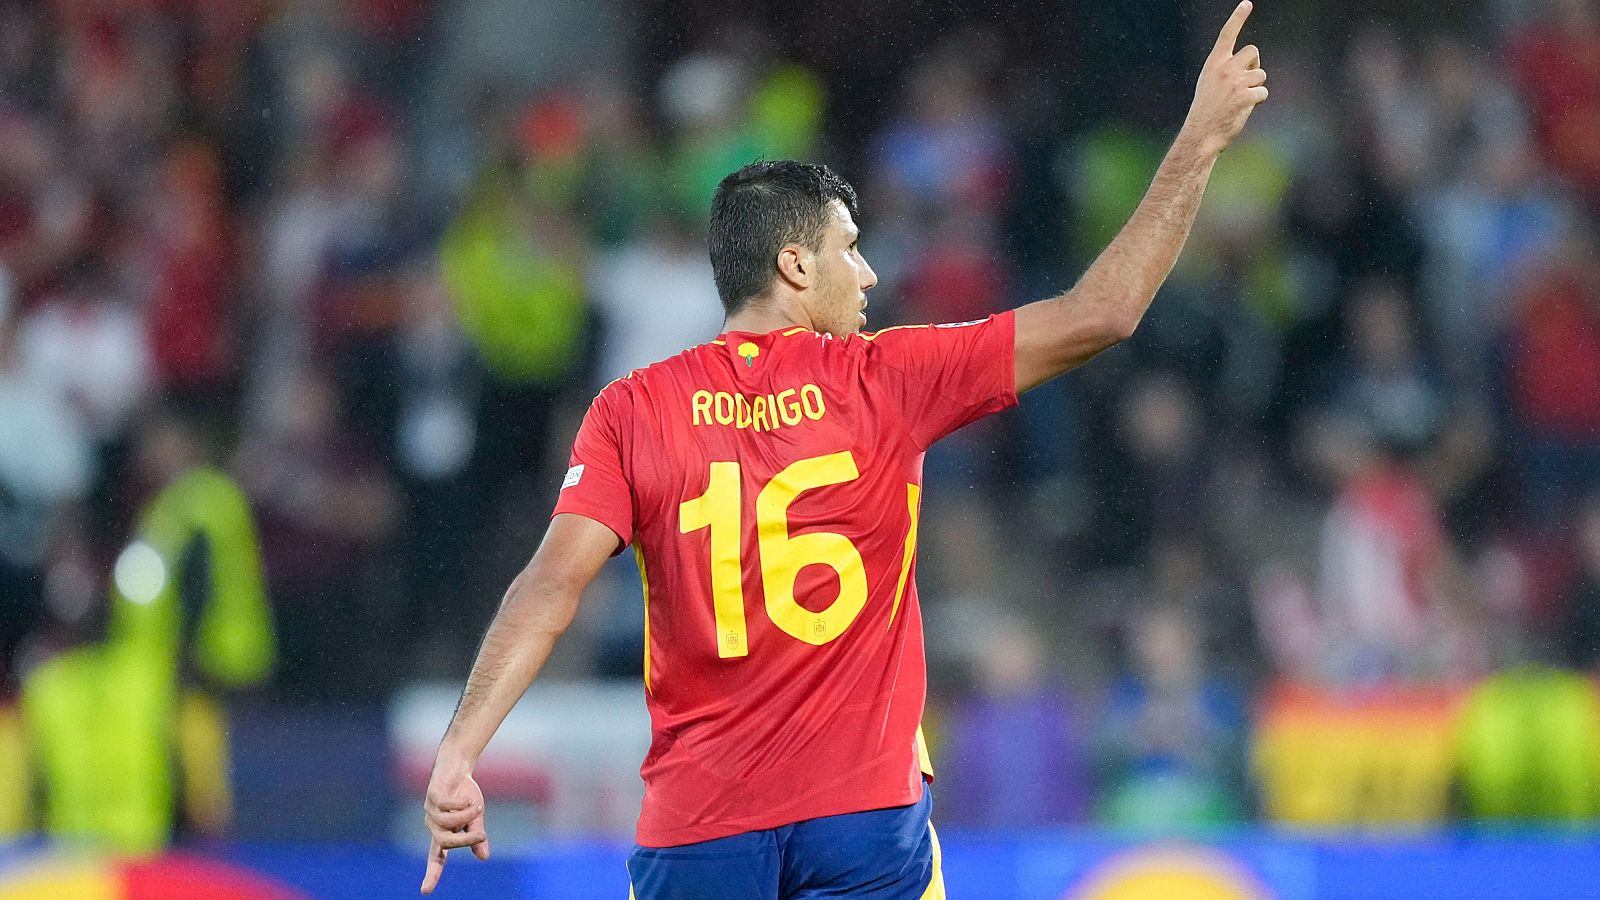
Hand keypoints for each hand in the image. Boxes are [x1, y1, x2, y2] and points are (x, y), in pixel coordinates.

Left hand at [420, 758, 489, 893]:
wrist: (458, 766)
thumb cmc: (465, 794)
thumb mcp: (475, 818)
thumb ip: (476, 836)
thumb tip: (483, 858)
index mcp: (442, 833)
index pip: (436, 858)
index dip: (432, 874)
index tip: (426, 891)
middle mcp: (433, 824)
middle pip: (445, 842)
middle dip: (465, 840)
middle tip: (482, 832)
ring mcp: (430, 810)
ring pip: (448, 823)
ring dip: (467, 816)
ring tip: (478, 806)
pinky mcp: (432, 794)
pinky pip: (446, 805)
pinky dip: (461, 804)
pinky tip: (468, 799)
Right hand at [1182, 1, 1268, 155]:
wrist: (1200, 134)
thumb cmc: (1206, 112)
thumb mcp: (1209, 84)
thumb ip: (1226, 71)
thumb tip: (1251, 67)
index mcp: (1213, 64)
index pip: (1227, 35)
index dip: (1238, 18)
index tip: (1247, 4)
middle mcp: (1225, 69)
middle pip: (1253, 52)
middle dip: (1255, 65)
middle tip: (1246, 80)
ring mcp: (1236, 82)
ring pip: (1261, 75)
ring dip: (1256, 87)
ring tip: (1240, 100)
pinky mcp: (1246, 97)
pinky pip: (1263, 92)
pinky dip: (1258, 101)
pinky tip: (1244, 109)